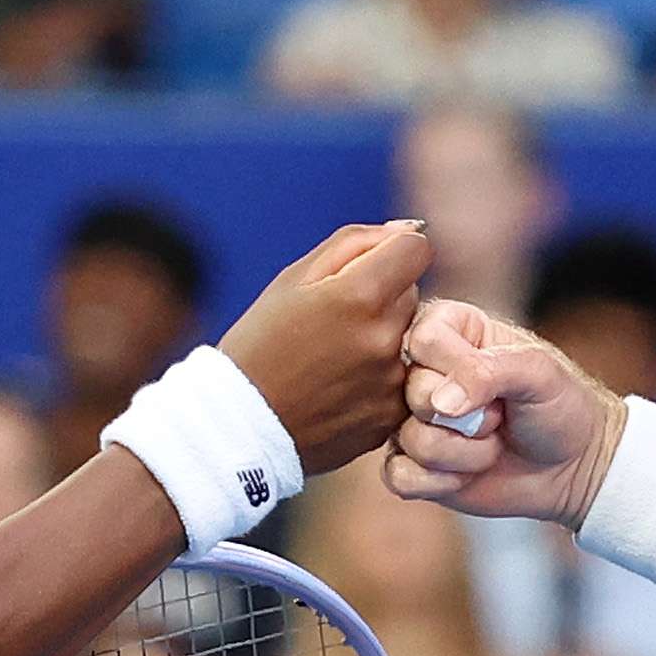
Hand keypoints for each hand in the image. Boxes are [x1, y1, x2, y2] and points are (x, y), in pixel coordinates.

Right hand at [217, 221, 434, 471]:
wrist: (239, 425)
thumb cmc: (260, 343)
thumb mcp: (293, 279)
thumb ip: (354, 244)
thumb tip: (406, 230)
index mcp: (360, 295)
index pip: (416, 249)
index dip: (393, 252)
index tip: (370, 267)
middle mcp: (384, 338)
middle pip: (411, 293)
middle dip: (382, 297)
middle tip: (334, 321)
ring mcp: (391, 382)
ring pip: (410, 338)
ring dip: (383, 338)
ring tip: (333, 360)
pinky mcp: (391, 415)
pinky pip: (401, 379)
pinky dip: (379, 379)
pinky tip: (339, 389)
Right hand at [384, 299, 623, 526]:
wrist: (572, 466)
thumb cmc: (558, 406)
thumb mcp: (538, 373)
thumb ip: (488, 371)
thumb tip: (440, 404)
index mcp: (449, 330)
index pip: (424, 338)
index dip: (459, 367)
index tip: (497, 380)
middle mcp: (421, 372)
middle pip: (413, 391)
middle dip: (469, 416)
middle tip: (500, 415)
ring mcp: (412, 419)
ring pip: (411, 439)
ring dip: (465, 454)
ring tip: (492, 443)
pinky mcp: (410, 464)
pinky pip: (400, 476)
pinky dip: (440, 482)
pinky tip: (468, 476)